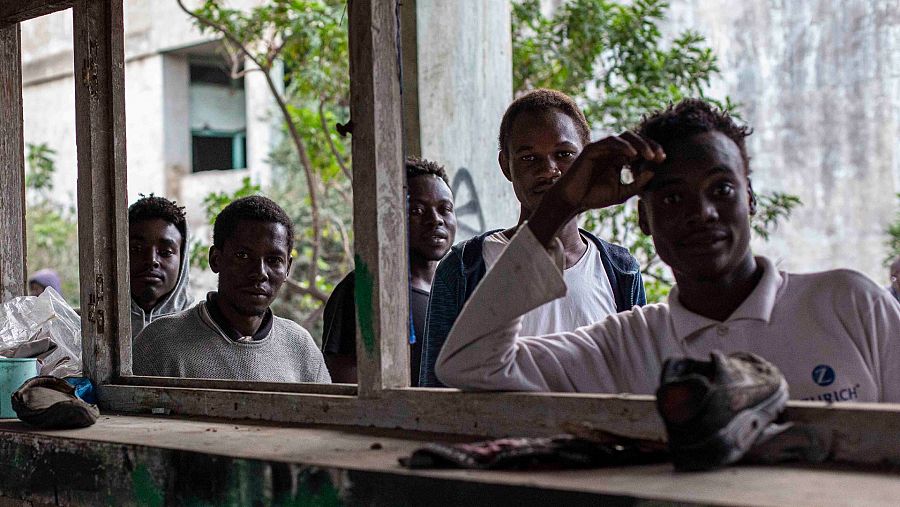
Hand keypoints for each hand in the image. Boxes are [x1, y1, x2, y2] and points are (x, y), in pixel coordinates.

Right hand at [528, 132, 664, 246]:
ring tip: (649, 155)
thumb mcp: (622, 193)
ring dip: (639, 144)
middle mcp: (612, 151)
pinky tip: (632, 155)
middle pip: (635, 139)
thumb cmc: (594, 197)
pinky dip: (623, 145)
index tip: (663, 160)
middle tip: (659, 156)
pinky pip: (610, 142)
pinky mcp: (592, 149)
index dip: (653, 151)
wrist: (573, 201)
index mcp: (619, 159)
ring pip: (625, 137)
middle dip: (650, 145)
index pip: (640, 149)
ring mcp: (602, 148)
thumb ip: (637, 184)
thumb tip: (653, 172)